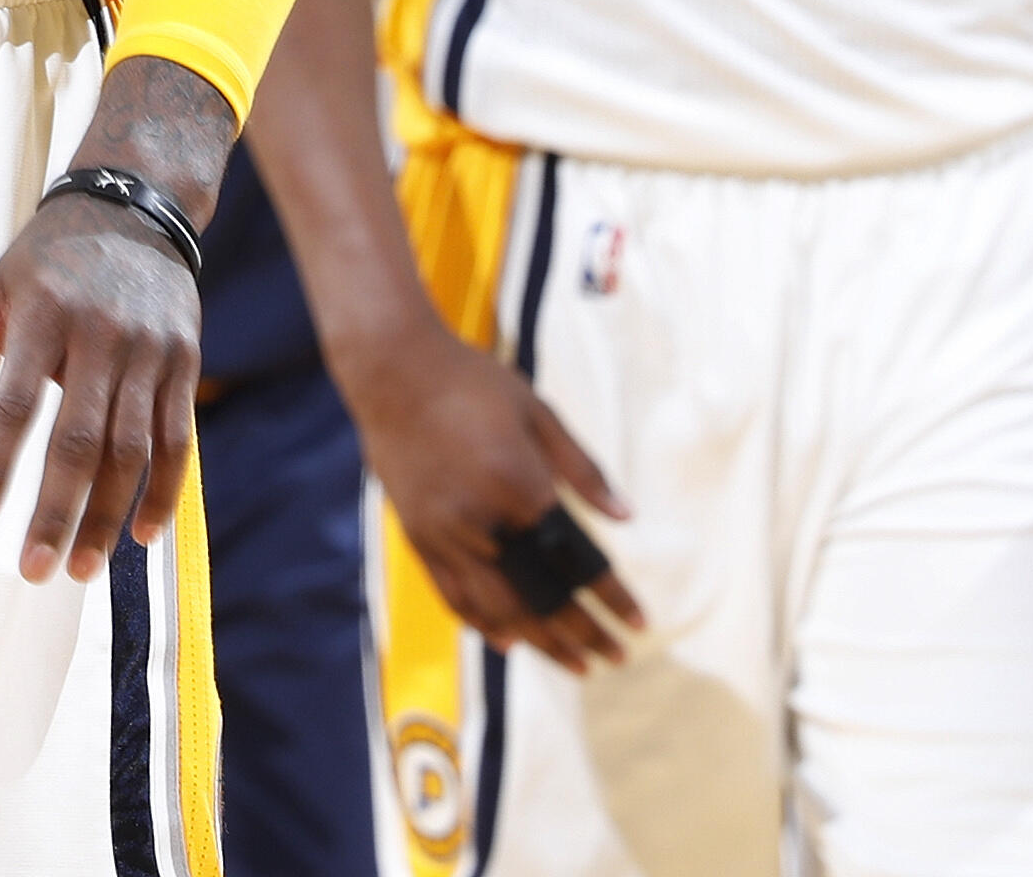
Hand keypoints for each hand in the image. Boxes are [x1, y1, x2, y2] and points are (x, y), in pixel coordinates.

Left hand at [0, 194, 203, 584]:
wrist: (134, 206)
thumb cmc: (48, 260)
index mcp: (45, 315)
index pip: (16, 402)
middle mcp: (102, 336)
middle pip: (80, 439)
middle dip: (57, 511)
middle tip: (34, 570)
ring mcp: (150, 351)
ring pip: (132, 450)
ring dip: (108, 515)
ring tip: (82, 568)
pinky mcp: (185, 362)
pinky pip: (177, 439)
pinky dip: (164, 492)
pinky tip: (142, 536)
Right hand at [337, 319, 640, 673]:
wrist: (392, 369)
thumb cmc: (473, 383)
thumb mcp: (538, 412)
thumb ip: (583, 469)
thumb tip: (625, 517)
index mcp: (518, 486)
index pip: (576, 561)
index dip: (611, 597)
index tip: (640, 622)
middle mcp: (480, 521)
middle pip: (539, 599)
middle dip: (582, 634)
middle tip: (617, 657)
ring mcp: (444, 535)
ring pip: (497, 610)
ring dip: (540, 642)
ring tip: (576, 663)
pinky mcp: (418, 537)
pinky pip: (454, 596)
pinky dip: (484, 624)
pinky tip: (510, 641)